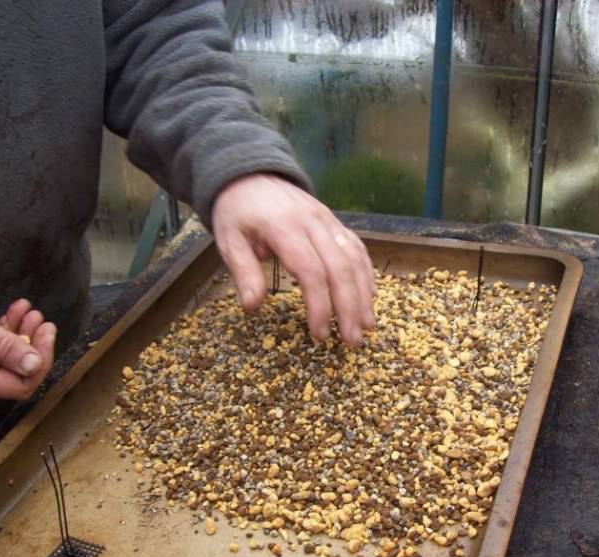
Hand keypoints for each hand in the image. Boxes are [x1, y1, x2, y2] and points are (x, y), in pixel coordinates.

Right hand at [0, 281, 55, 399]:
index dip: (41, 362)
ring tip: (28, 310)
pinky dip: (4, 332)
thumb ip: (5, 347)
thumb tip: (35, 366)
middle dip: (33, 345)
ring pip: (4, 359)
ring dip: (20, 334)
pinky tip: (13, 311)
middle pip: (15, 373)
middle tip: (41, 319)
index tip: (47, 334)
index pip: (21, 385)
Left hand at [210, 173, 375, 345]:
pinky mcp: (335, 222)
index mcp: (284, 227)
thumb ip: (243, 272)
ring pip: (354, 258)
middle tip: (352, 341)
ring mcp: (328, 220)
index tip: (319, 334)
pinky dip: (366, 274)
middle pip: (340, 268)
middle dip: (349, 307)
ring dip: (364, 295)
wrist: (250, 173)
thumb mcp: (228, 240)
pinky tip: (370, 297)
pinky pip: (357, 248)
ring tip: (367, 326)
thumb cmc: (238, 211)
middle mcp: (313, 222)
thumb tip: (252, 306)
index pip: (310, 271)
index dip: (319, 305)